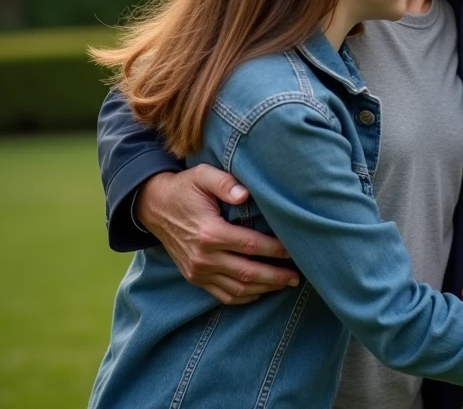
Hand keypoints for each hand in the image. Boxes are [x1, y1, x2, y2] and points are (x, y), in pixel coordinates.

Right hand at [136, 166, 299, 304]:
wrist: (153, 207)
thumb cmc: (184, 189)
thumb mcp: (202, 176)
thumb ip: (225, 183)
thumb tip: (245, 194)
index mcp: (209, 233)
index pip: (251, 245)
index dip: (275, 249)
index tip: (295, 249)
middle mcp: (203, 257)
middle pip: (248, 272)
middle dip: (276, 276)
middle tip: (298, 275)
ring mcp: (198, 271)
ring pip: (238, 288)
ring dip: (264, 288)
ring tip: (285, 284)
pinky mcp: (194, 278)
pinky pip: (222, 295)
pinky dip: (244, 297)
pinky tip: (261, 291)